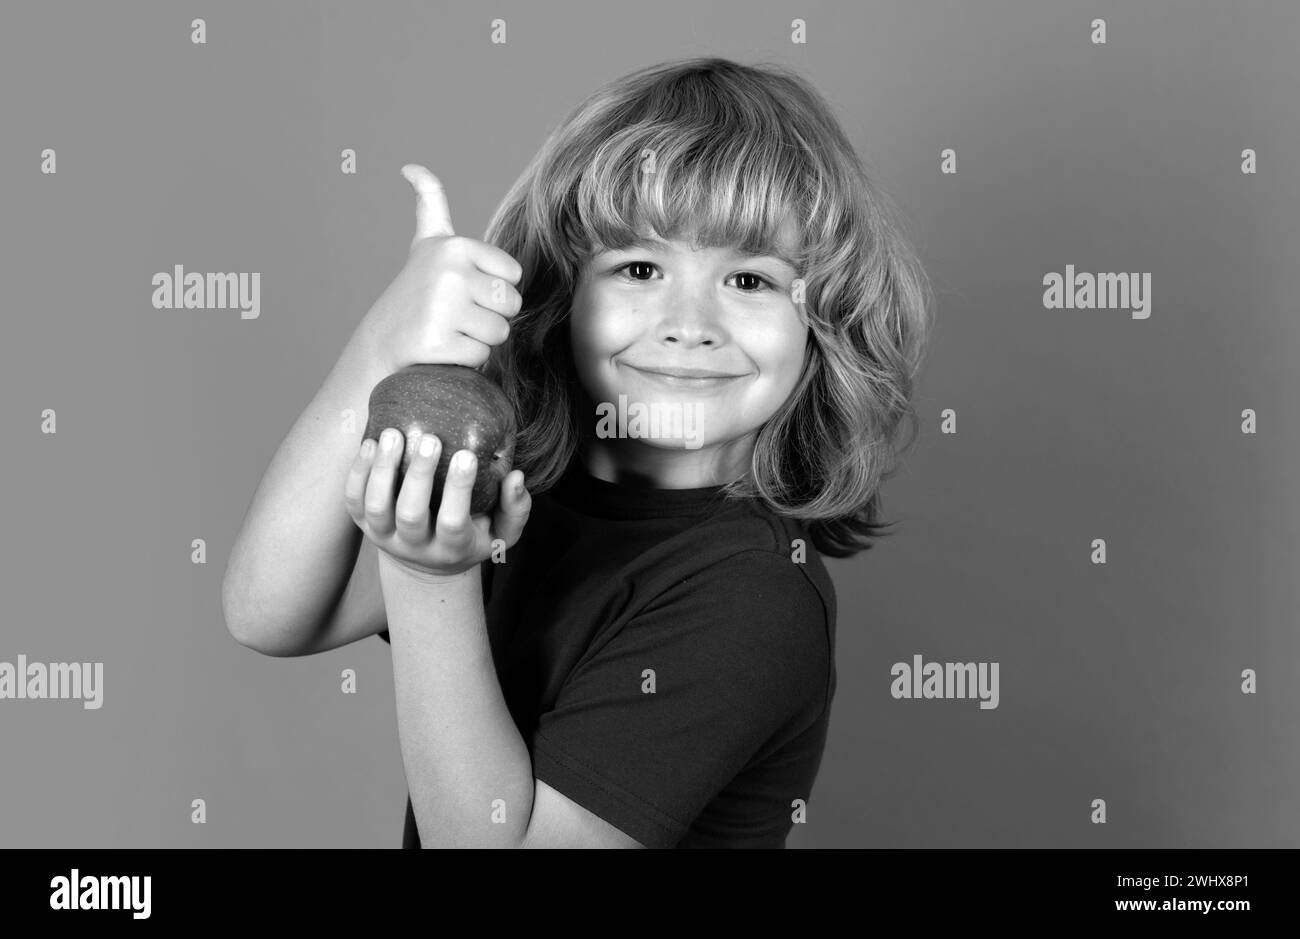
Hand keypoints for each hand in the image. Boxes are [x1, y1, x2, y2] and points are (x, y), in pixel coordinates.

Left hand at [345, 427, 530, 581]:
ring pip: (376, 507)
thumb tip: (515, 477)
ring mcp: (384, 536)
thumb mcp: (501, 533)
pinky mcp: (362, 525)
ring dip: (382, 469)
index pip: (453, 523)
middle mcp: (414, 546)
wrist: (425, 563)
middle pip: (410, 515)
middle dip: (419, 476)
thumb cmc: (471, 537)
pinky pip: (353, 500)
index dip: (459, 490)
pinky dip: (358, 472)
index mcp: (450, 548)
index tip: (468, 455)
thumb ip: (515, 508)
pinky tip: (369, 443)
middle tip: (431, 438)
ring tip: (392, 433)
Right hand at [360, 164, 523, 373]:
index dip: (494, 288)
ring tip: (449, 329)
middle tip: (458, 315)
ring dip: (479, 338)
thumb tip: (411, 167)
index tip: (464, 289)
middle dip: (491, 315)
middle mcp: (448, 273)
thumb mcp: (427, 243)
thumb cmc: (417, 291)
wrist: (382, 340)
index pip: (513, 275)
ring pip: (499, 333)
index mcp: (455, 246)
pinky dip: (465, 358)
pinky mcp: (437, 343)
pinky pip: (481, 356)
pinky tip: (441, 347)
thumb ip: (430, 203)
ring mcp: (442, 309)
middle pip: (511, 304)